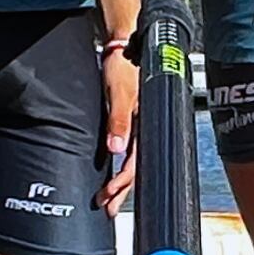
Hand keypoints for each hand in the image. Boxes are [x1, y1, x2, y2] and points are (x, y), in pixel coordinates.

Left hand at [96, 42, 139, 212]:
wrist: (124, 44)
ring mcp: (138, 127)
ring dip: (121, 183)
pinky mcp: (130, 121)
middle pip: (136, 169)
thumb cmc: (123, 65)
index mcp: (145, 125)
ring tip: (109, 200)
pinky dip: (120, 167)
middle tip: (107, 209)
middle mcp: (144, 129)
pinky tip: (113, 174)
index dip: (123, 182)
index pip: (136, 163)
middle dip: (122, 192)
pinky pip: (129, 152)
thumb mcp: (119, 92)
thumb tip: (116, 149)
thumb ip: (119, 120)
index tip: (108, 195)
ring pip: (132, 163)